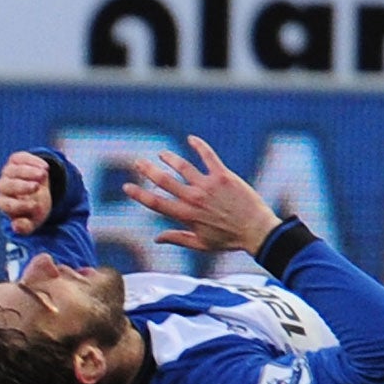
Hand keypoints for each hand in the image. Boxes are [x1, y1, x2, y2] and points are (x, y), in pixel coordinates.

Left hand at [0, 151, 53, 236]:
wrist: (39, 188)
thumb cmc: (35, 208)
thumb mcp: (33, 221)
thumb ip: (25, 227)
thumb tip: (16, 226)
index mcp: (4, 203)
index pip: (6, 204)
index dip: (19, 205)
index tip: (35, 205)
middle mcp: (3, 186)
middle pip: (5, 185)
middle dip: (20, 186)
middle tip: (37, 187)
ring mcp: (8, 172)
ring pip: (12, 170)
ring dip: (28, 171)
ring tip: (44, 174)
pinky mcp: (16, 160)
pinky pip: (19, 158)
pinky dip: (32, 161)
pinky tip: (45, 166)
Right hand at [123, 136, 282, 255]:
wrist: (257, 230)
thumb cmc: (229, 239)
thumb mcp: (200, 244)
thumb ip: (177, 238)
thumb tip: (156, 238)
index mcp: (186, 215)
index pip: (155, 203)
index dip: (138, 194)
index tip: (126, 186)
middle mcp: (194, 198)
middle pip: (164, 181)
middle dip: (148, 171)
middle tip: (137, 162)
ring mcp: (208, 186)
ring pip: (183, 167)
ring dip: (170, 158)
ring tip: (161, 153)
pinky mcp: (224, 176)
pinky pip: (209, 157)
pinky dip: (199, 146)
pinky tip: (191, 139)